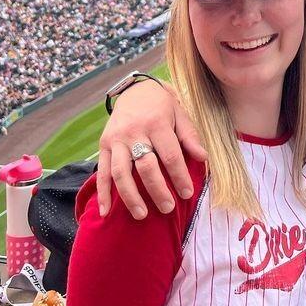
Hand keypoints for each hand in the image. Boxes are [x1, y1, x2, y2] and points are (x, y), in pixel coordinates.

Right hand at [97, 79, 206, 217]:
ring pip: (120, 172)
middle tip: (168, 208)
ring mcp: (116, 140)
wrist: (134, 90)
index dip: (179, 177)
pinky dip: (102, 193)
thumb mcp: (180, 114)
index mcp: (156, 123)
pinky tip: (106, 212)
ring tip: (142, 214)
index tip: (187, 193)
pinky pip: (101, 172)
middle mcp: (134, 132)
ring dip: (130, 196)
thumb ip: (189, 137)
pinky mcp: (103, 145)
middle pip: (146, 166)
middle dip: (157, 190)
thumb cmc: (161, 106)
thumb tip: (203, 158)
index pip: (170, 155)